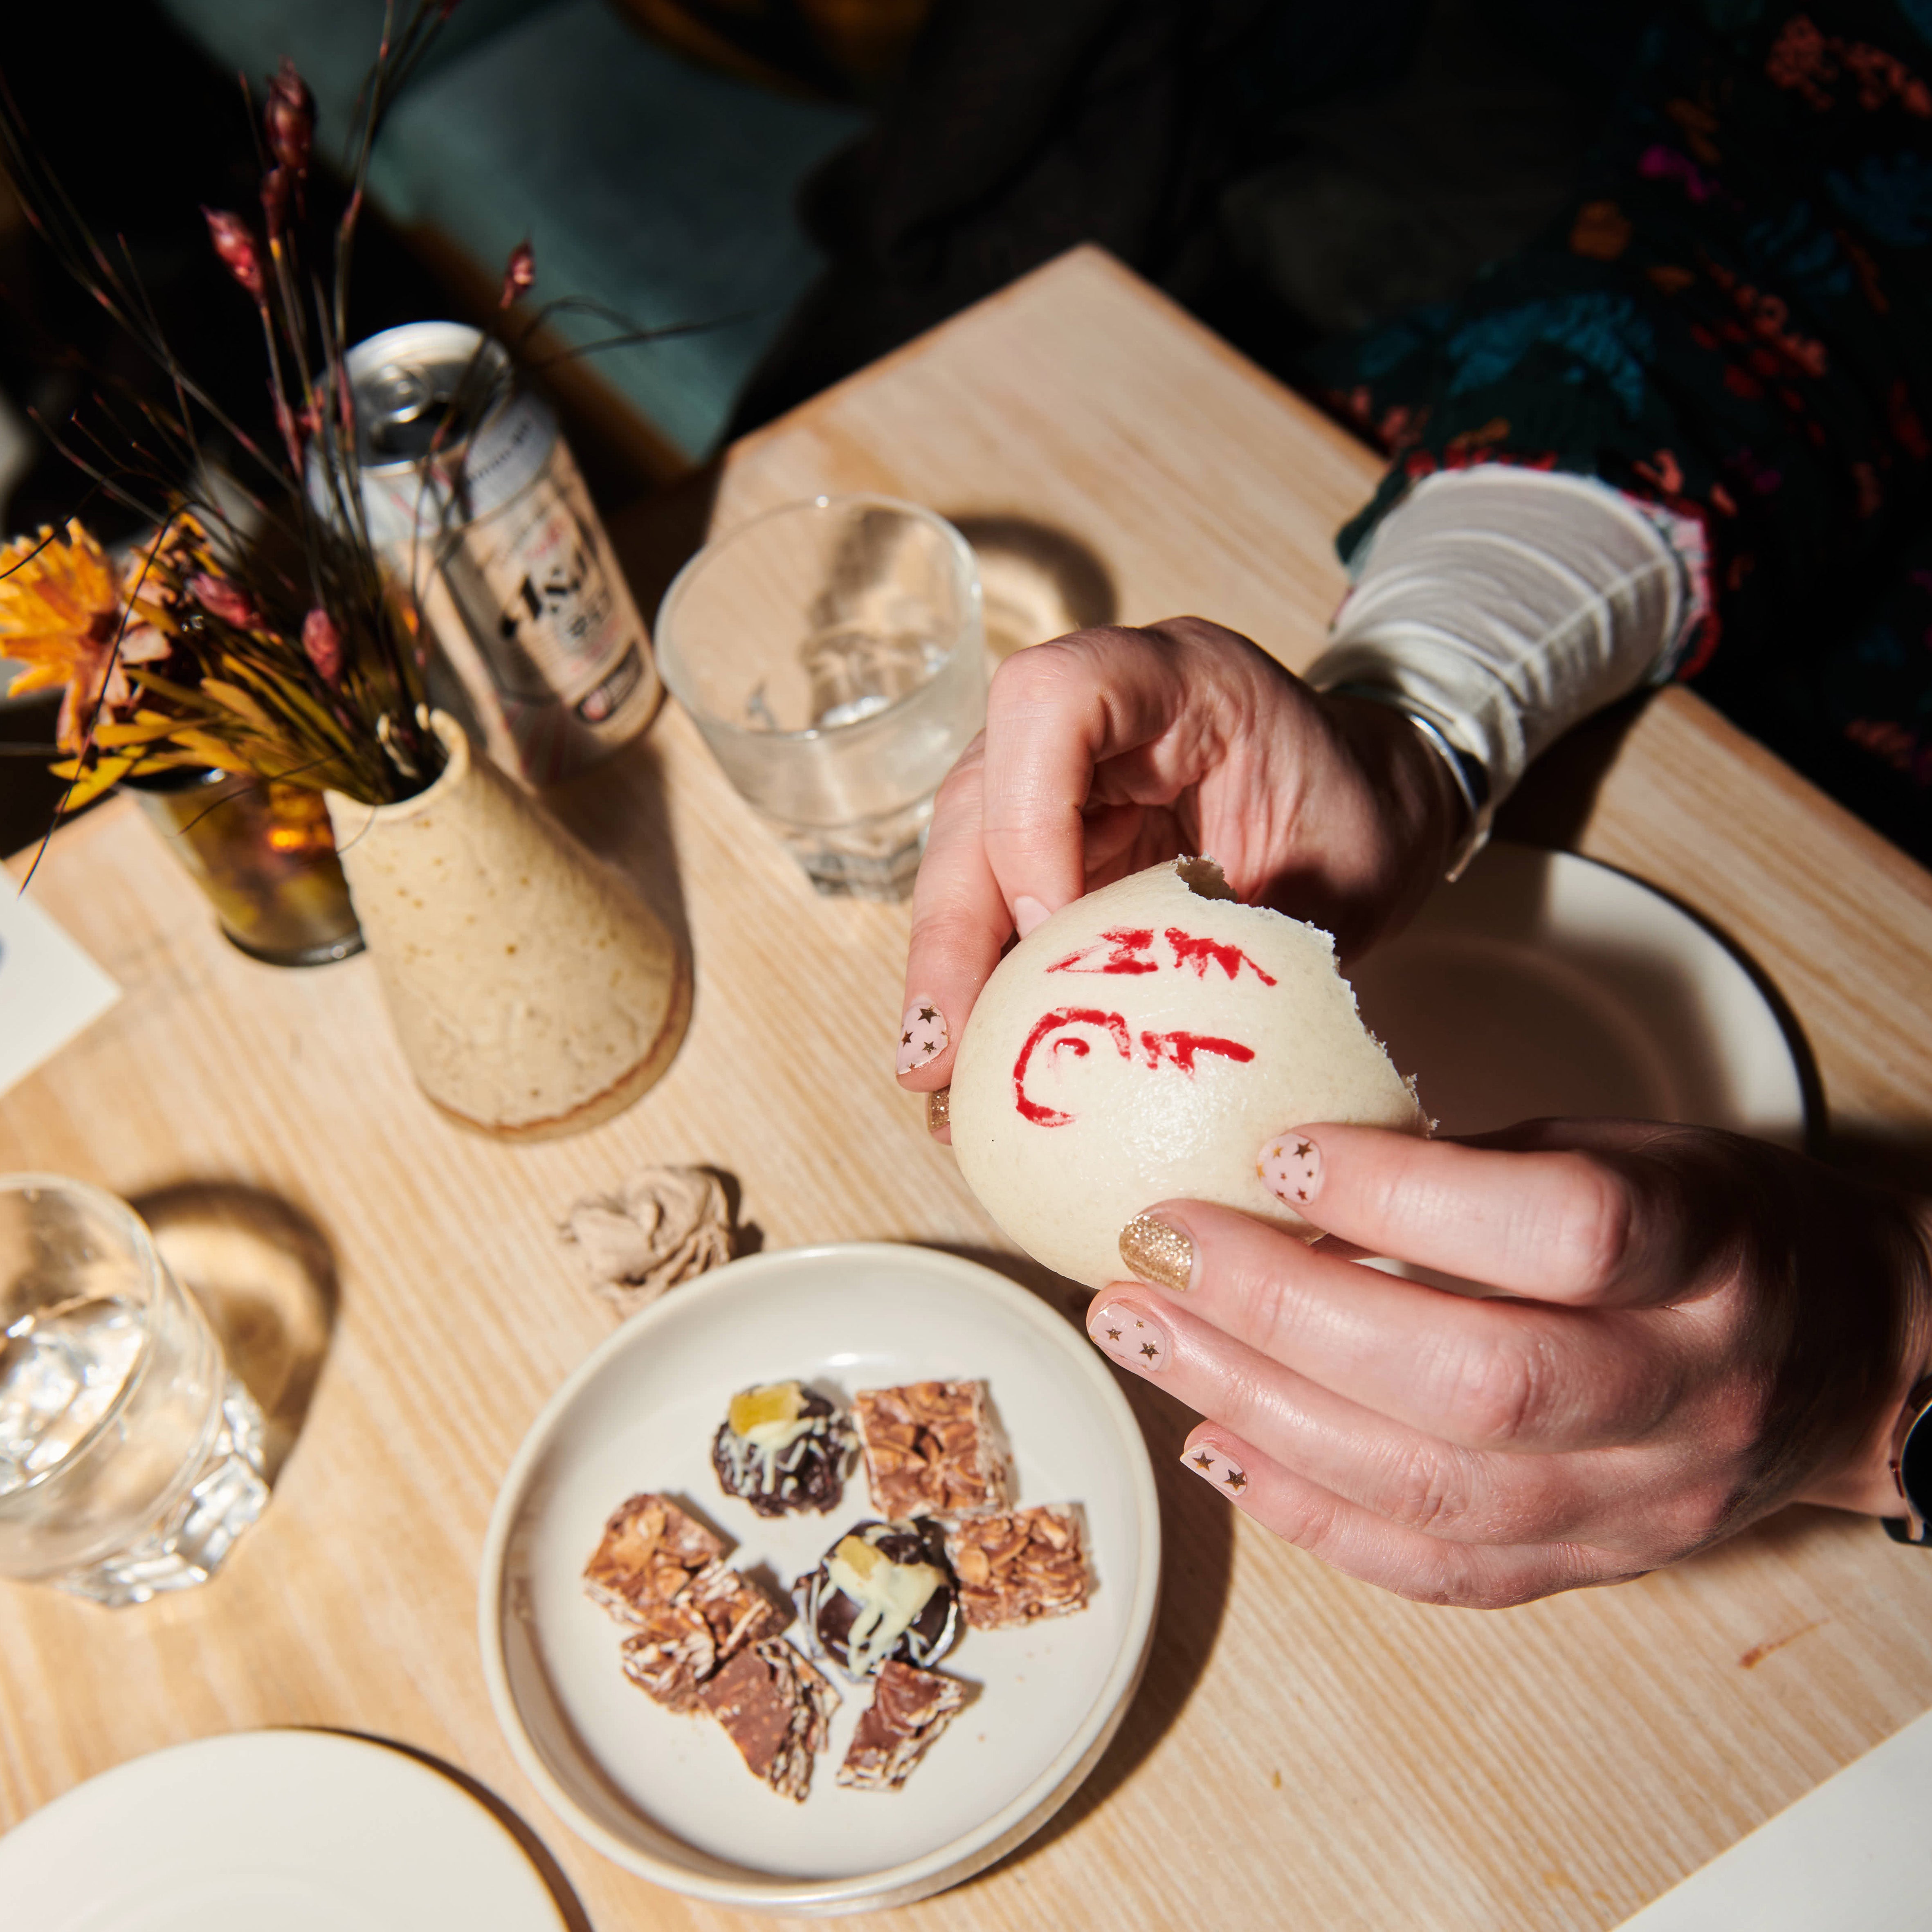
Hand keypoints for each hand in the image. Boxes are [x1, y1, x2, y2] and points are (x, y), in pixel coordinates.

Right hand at [894, 618, 1461, 1111]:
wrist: (1365, 811)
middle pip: (975, 801)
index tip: (1053, 928)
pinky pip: (983, 907)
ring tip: (937, 1079)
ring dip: (944, 973)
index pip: (1051, 700)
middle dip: (951, 935)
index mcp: (1174, 680)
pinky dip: (975, 985)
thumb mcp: (1334, 876)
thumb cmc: (1358, 830)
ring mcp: (1048, 776)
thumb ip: (1237, 936)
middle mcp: (1088, 718)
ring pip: (959, 860)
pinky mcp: (1039, 840)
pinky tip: (964, 1067)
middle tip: (939, 1055)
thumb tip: (1141, 1045)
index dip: (1029, 817)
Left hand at [1089, 1119, 1931, 1606]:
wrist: (1839, 1361)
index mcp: (1708, 1258)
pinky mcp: (1592, 1568)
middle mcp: (1685, 1394)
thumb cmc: (1708, 1234)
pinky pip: (1434, 1570)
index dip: (1406, 1195)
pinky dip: (1307, 1513)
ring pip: (1430, 1489)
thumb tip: (1286, 1180)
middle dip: (1282, 1312)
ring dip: (1255, 1407)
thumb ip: (1473, 1175)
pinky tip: (1213, 1443)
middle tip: (1153, 1251)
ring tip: (1140, 1334)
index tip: (1282, 1154)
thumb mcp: (1623, 1154)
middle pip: (1473, 1379)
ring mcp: (1640, 1503)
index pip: (1564, 1231)